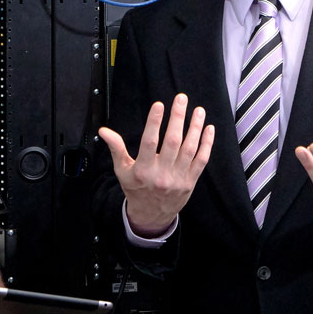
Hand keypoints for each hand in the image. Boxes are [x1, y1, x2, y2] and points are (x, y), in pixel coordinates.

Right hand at [100, 94, 215, 236]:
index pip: (149, 142)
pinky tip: (208, 129)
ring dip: (195, 128)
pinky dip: (207, 144)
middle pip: (172, 142)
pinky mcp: (190, 181)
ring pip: (189, 149)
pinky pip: (201, 160)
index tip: (159, 105)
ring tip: (198, 110)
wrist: (152, 215)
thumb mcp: (122, 170)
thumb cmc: (136, 189)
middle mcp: (162, 174)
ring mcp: (178, 178)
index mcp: (143, 170)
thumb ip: (116, 148)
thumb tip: (104, 131)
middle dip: (178, 118)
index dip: (154, 122)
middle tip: (181, 98)